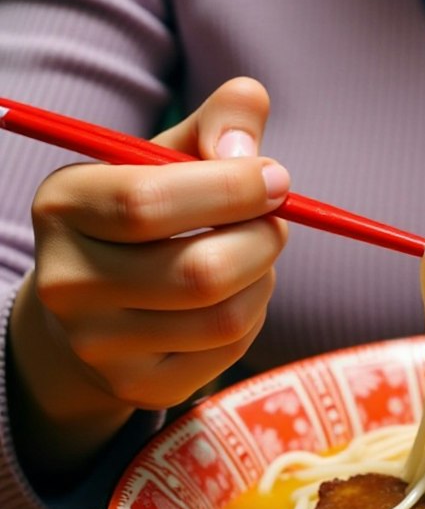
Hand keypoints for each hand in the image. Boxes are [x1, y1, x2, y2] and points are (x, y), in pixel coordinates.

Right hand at [9, 77, 289, 485]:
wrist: (89, 309)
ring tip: (254, 255)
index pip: (148, 202)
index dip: (230, 189)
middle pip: (199, 272)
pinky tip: (236, 296)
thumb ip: (214, 125)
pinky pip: (228, 352)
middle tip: (276, 221)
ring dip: (263, 279)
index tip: (276, 178)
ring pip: (224, 318)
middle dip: (262, 239)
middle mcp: (68, 282)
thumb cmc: (141, 219)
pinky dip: (253, 317)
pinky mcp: (138, 386)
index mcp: (64, 207)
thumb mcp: (163, 159)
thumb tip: (252, 122)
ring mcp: (99, 345)